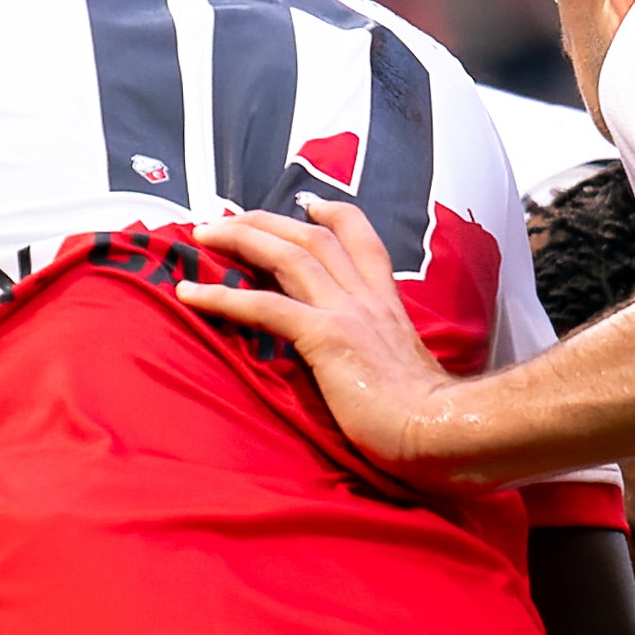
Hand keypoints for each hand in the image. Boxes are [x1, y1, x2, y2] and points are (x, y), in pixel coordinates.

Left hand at [174, 196, 481, 474]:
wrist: (442, 431)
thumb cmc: (426, 416)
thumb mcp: (402, 369)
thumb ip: (380, 350)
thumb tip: (364, 360)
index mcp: (387, 303)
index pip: (360, 240)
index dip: (333, 214)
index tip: (308, 204)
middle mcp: (367, 297)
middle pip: (312, 236)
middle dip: (265, 220)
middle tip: (227, 218)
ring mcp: (347, 313)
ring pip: (287, 255)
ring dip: (239, 240)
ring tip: (201, 237)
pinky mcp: (327, 338)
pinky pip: (265, 306)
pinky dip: (223, 296)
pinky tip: (192, 293)